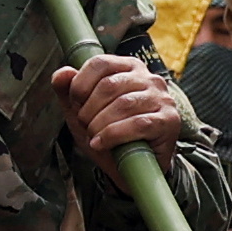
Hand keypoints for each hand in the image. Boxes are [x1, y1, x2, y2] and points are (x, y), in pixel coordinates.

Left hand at [48, 53, 190, 160]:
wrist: (130, 167)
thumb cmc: (107, 133)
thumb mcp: (81, 111)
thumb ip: (68, 90)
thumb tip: (62, 73)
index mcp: (128, 68)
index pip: (100, 63)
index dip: (80, 84)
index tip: (75, 104)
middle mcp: (149, 78)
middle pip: (109, 85)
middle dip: (88, 110)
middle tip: (85, 126)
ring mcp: (162, 98)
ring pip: (123, 104)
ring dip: (99, 124)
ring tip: (93, 137)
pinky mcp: (169, 120)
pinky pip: (138, 124)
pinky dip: (113, 135)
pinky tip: (101, 144)